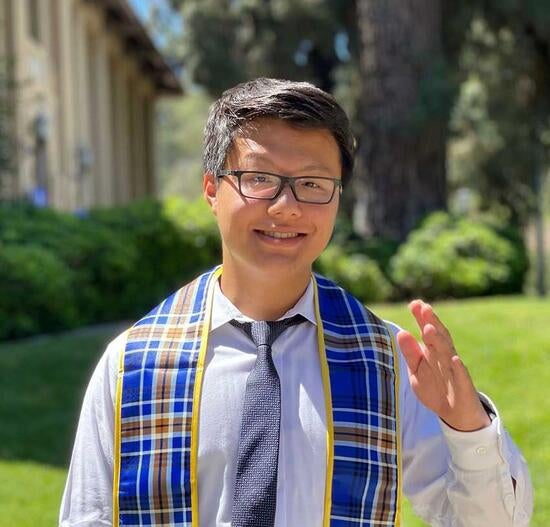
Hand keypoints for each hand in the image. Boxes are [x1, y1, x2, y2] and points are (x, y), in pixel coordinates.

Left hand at [396, 300, 490, 431]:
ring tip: (429, 328)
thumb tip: (401, 332)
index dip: (422, 318)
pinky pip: (461, 376)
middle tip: (424, 308)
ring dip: (440, 341)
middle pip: (439, 337)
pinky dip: (459, 368)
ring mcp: (455, 370)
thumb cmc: (435, 388)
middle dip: (432, 323)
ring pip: (448, 353)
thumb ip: (410, 353)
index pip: (428, 331)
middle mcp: (445, 357)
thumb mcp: (417, 371)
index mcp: (433, 352)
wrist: (456, 415)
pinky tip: (455, 359)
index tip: (414, 303)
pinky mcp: (464, 386)